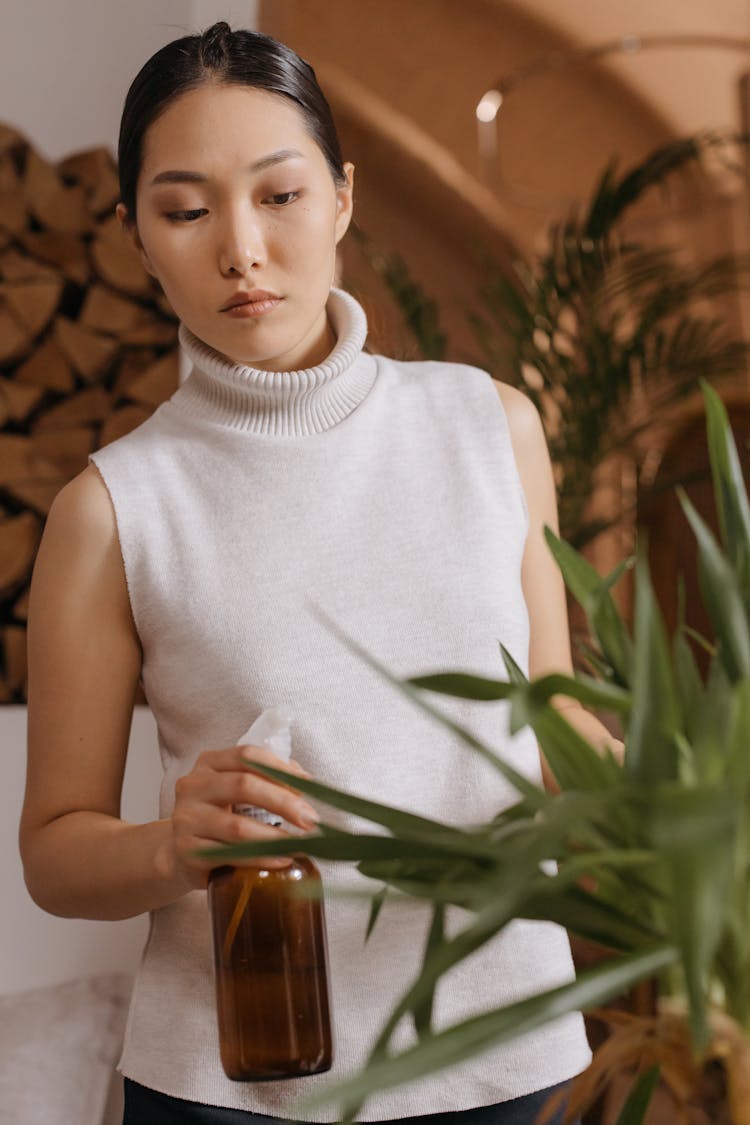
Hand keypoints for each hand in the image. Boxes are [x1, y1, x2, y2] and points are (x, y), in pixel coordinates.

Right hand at [159, 744, 319, 890]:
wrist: (181, 854)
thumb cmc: (219, 817)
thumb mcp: (237, 790)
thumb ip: (268, 779)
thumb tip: (304, 781)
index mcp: (209, 763)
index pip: (248, 755)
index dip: (281, 769)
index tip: (308, 786)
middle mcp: (192, 786)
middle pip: (244, 785)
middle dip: (284, 802)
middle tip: (310, 820)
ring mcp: (186, 819)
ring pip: (237, 826)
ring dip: (275, 837)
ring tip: (299, 844)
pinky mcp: (186, 851)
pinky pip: (230, 855)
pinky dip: (261, 858)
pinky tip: (281, 859)